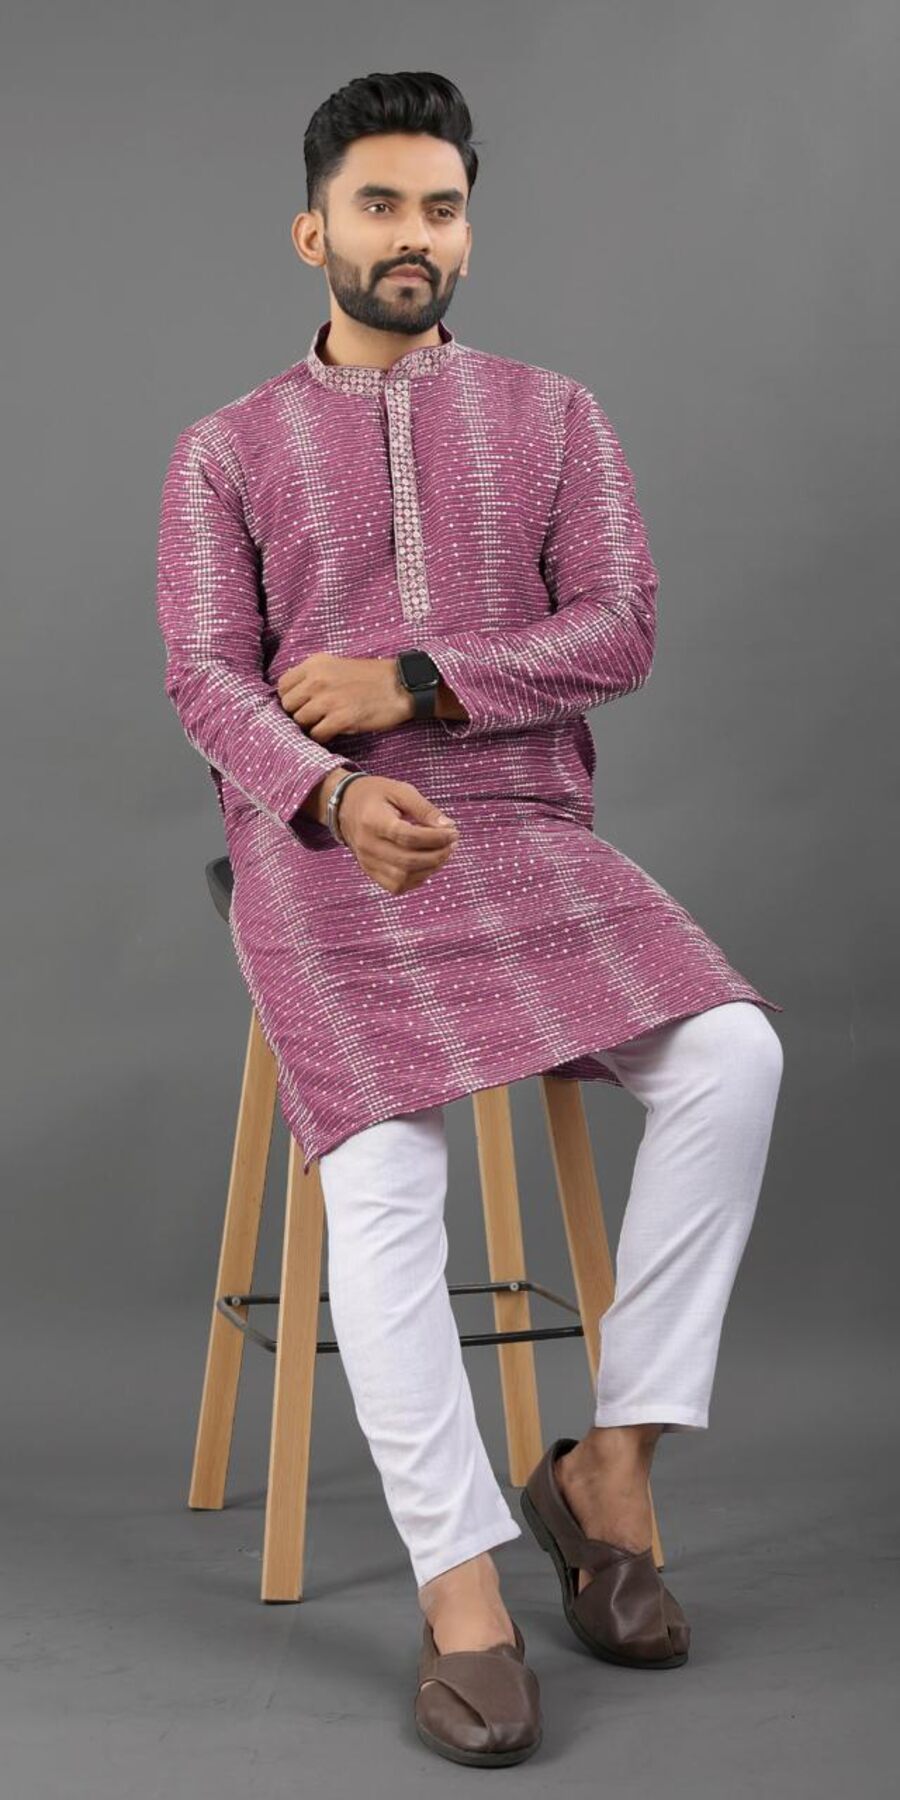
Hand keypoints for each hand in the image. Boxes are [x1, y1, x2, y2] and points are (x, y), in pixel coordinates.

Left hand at [276, 654, 412, 740]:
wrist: (402, 686)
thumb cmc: (371, 678)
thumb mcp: (337, 666)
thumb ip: (313, 676)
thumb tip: (293, 697)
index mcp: (315, 664)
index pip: (283, 686)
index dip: (291, 698)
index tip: (302, 704)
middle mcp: (318, 680)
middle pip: (289, 706)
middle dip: (299, 714)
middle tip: (314, 717)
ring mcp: (329, 700)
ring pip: (301, 721)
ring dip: (311, 726)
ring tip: (326, 724)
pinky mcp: (342, 718)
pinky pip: (317, 734)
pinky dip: (323, 737)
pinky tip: (334, 732)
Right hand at [335, 776, 459, 894]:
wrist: (344, 806)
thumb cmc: (376, 795)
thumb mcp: (401, 791)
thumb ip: (425, 809)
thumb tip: (448, 827)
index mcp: (374, 821)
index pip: (408, 837)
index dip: (436, 838)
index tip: (453, 832)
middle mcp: (368, 845)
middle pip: (408, 861)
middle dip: (437, 855)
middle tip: (452, 844)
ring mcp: (367, 862)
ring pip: (403, 878)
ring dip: (429, 869)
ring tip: (442, 853)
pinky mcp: (369, 871)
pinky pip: (396, 886)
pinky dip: (416, 879)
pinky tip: (426, 864)